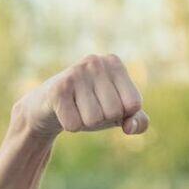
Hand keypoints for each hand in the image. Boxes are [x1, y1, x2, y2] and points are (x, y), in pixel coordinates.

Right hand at [15, 54, 148, 139]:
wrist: (49, 106)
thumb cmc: (92, 107)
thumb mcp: (121, 114)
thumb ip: (139, 122)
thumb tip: (129, 127)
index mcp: (114, 63)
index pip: (134, 104)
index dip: (123, 113)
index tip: (108, 103)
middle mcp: (95, 62)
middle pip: (114, 112)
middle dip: (103, 118)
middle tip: (88, 106)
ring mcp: (75, 73)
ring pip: (94, 119)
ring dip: (85, 122)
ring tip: (76, 107)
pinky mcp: (57, 89)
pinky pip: (74, 124)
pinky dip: (71, 125)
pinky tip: (63, 111)